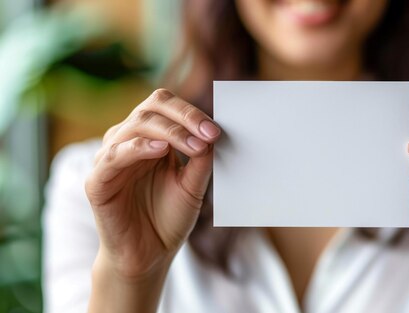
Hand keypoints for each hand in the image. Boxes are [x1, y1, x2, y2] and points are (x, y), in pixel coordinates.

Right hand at [85, 89, 220, 280]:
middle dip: (184, 117)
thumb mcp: (193, 186)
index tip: (216, 130)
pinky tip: (159, 150)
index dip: (190, 113)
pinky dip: (137, 148)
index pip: (164, 106)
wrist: (149, 255)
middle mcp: (127, 141)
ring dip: (169, 132)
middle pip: (150, 109)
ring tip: (194, 144)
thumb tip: (212, 133)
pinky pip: (114, 155)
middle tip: (209, 132)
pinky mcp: (97, 181)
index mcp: (149, 138)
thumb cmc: (168, 218)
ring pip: (135, 126)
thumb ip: (201, 160)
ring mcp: (110, 158)